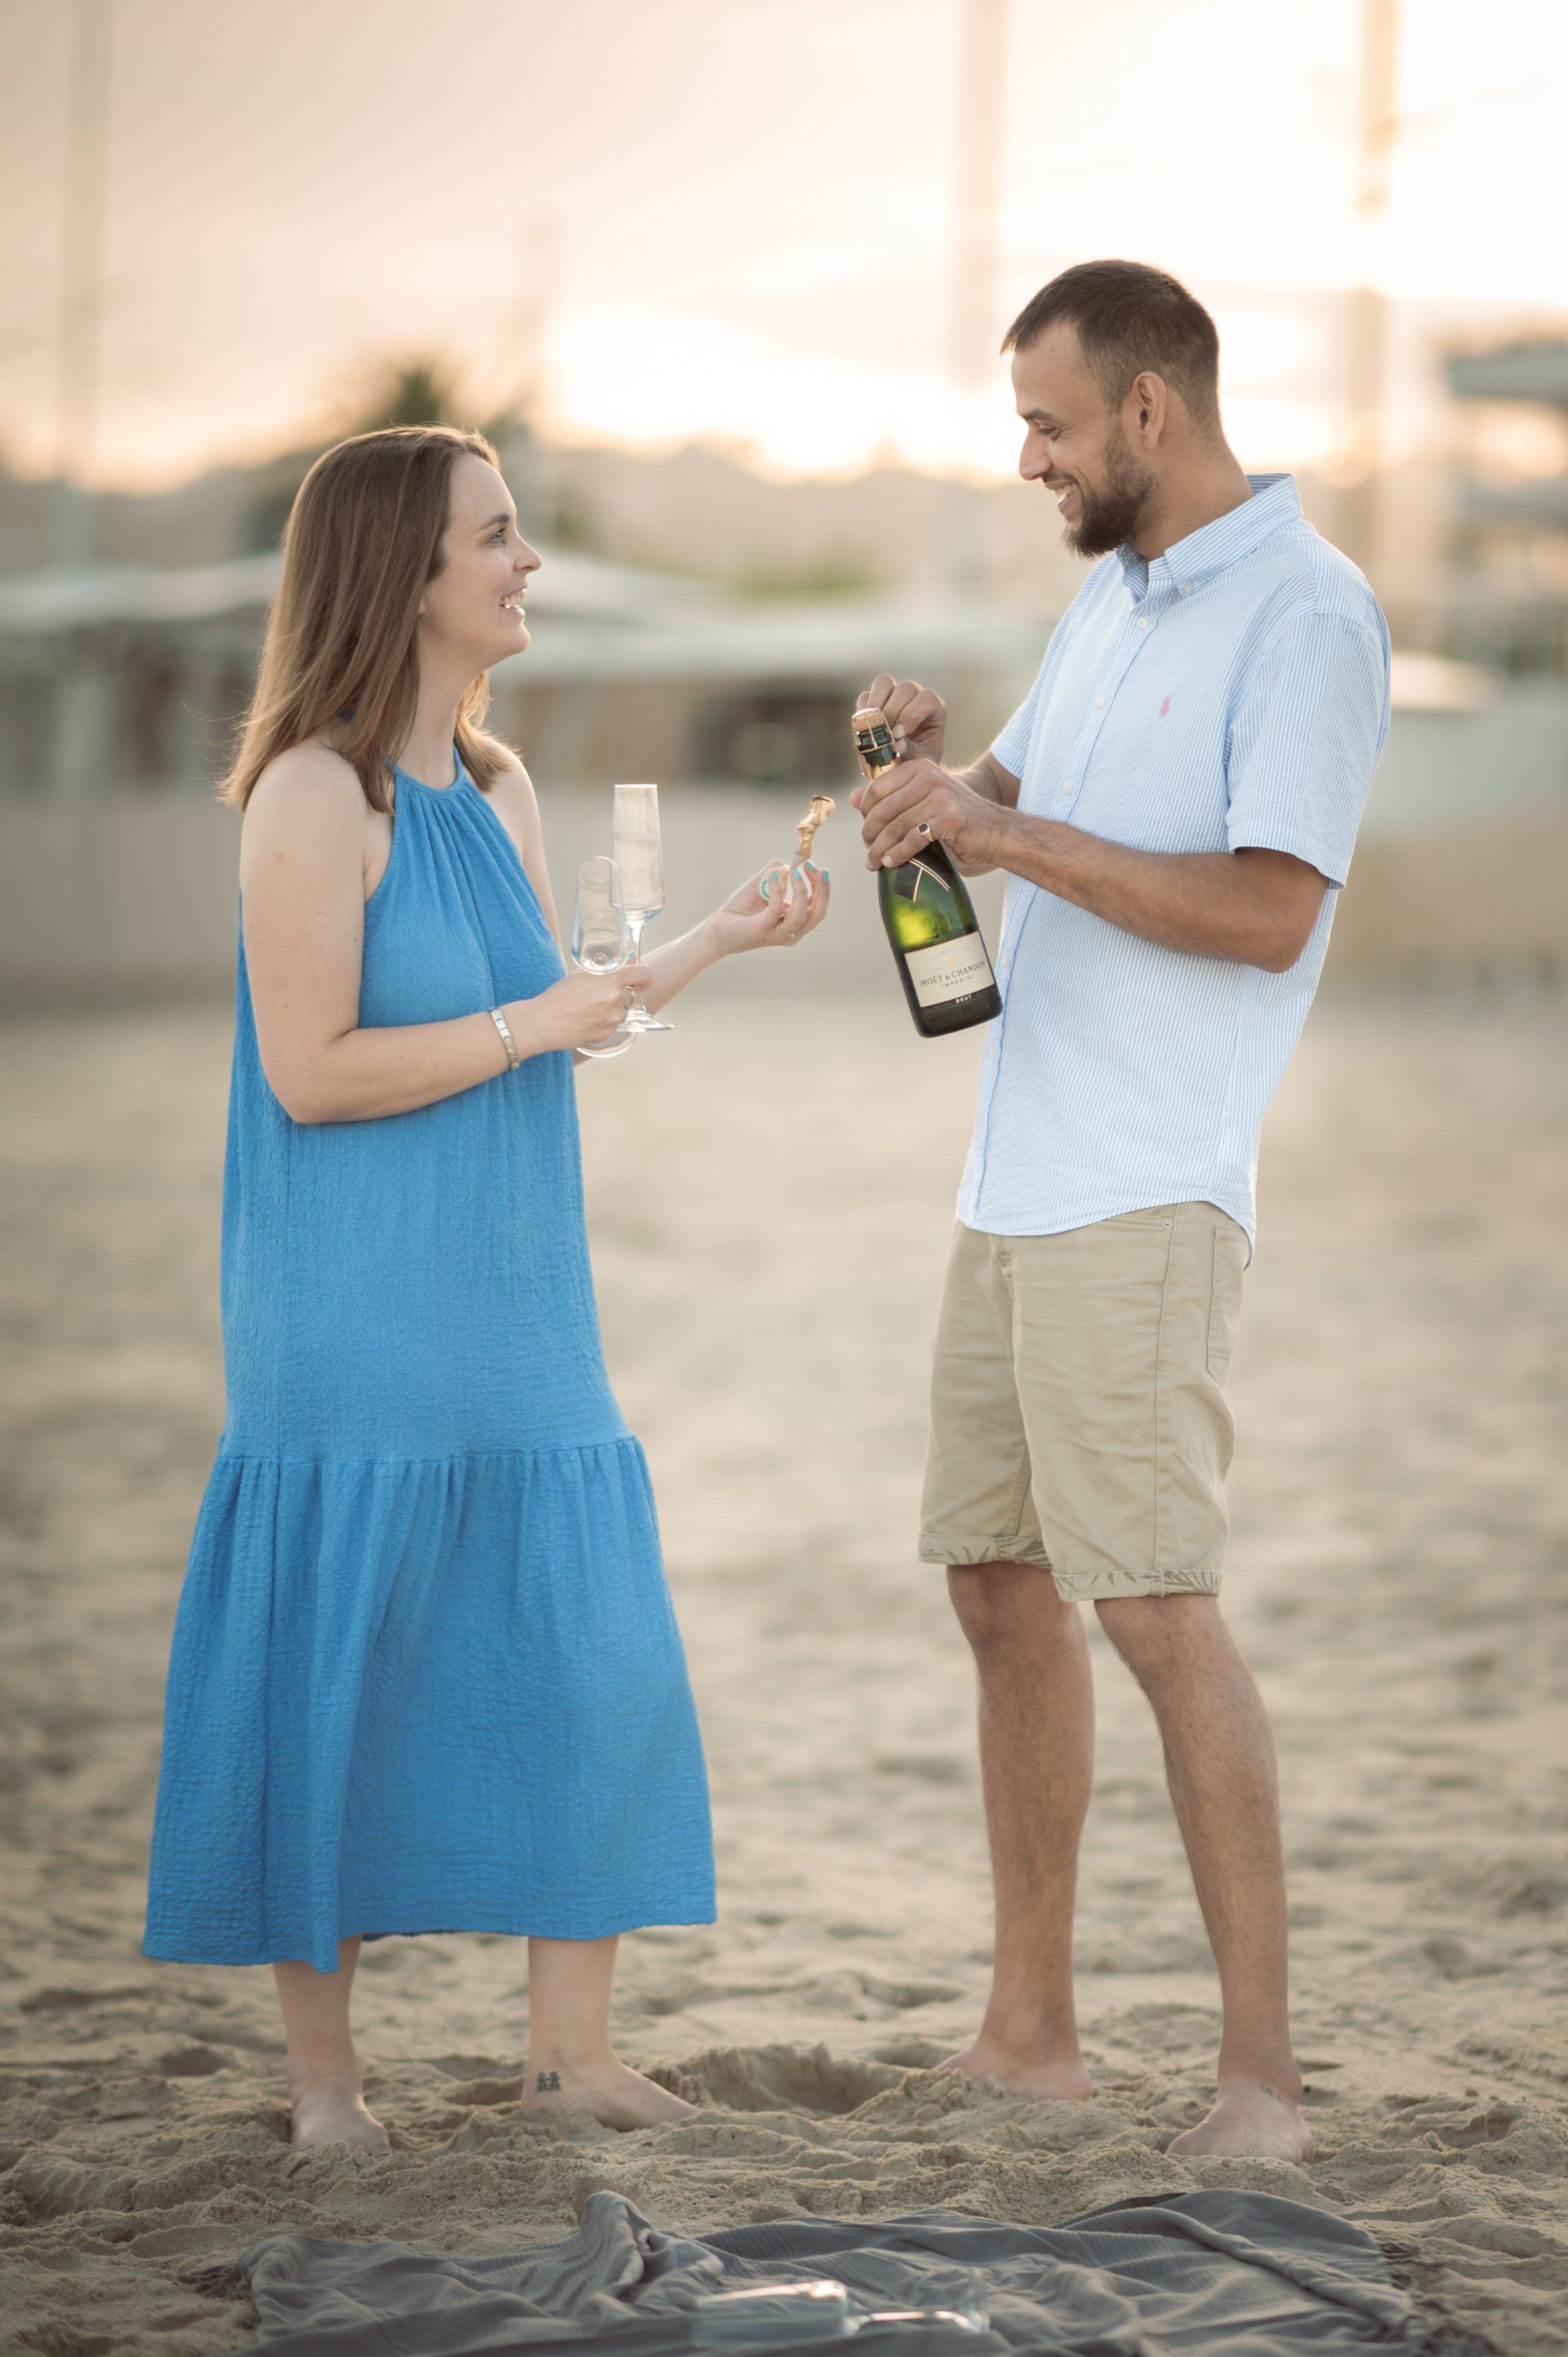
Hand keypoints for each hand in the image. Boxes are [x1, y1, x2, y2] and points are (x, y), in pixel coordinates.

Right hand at [512, 966, 651, 1053]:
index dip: (645, 977)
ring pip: (623, 1011)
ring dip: (613, 1009)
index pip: (644, 974)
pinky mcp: (607, 1034)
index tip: (641, 981)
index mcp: (610, 980)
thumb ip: (605, 973)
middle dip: (624, 994)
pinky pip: (614, 1025)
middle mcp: (615, 1000)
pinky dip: (605, 1022)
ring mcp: (613, 1019)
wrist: (542, 1023)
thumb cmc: (557, 997)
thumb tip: (624, 968)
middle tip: (606, 995)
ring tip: (589, 1009)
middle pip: (633, 995)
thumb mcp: (581, 976)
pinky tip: (586, 1020)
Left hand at [707, 862, 831, 955]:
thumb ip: (777, 872)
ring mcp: (777, 934)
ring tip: (795, 872)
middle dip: (822, 891)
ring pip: (800, 916)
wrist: (718, 927)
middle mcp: (791, 931)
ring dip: (801, 891)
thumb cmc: (742, 908)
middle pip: (817, 914)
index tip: (813, 865)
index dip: (820, 885)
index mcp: (795, 921)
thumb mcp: (763, 884)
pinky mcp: (761, 930)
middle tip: (820, 870)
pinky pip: (775, 911)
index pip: (817, 905)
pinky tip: (774, 876)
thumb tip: (789, 864)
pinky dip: (778, 891)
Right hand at [855, 673, 946, 764]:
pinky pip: (865, 697)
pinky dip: (862, 712)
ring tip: (871, 729)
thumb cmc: (916, 763)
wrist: (903, 768)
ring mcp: (895, 695)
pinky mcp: (875, 701)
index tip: (899, 736)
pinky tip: (864, 731)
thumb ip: (909, 752)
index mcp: (934, 708)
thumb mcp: (918, 762)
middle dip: (892, 713)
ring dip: (875, 706)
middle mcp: (916, 696)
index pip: (926, 699)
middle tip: (885, 736)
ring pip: (884, 683)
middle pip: (905, 689)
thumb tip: (895, 746)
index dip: (911, 715)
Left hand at [855, 757, 1004, 871]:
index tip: (866, 834)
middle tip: (868, 853)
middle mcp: (929, 777)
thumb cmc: (955, 818)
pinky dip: (898, 854)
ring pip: (895, 827)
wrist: (995, 831)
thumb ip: (890, 797)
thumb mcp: (921, 801)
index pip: (876, 790)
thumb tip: (852, 798)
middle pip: (883, 810)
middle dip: (870, 836)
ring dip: (880, 850)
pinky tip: (891, 863)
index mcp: (919, 768)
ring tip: (874, 864)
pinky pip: (912, 839)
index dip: (865, 815)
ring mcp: (940, 796)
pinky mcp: (949, 818)